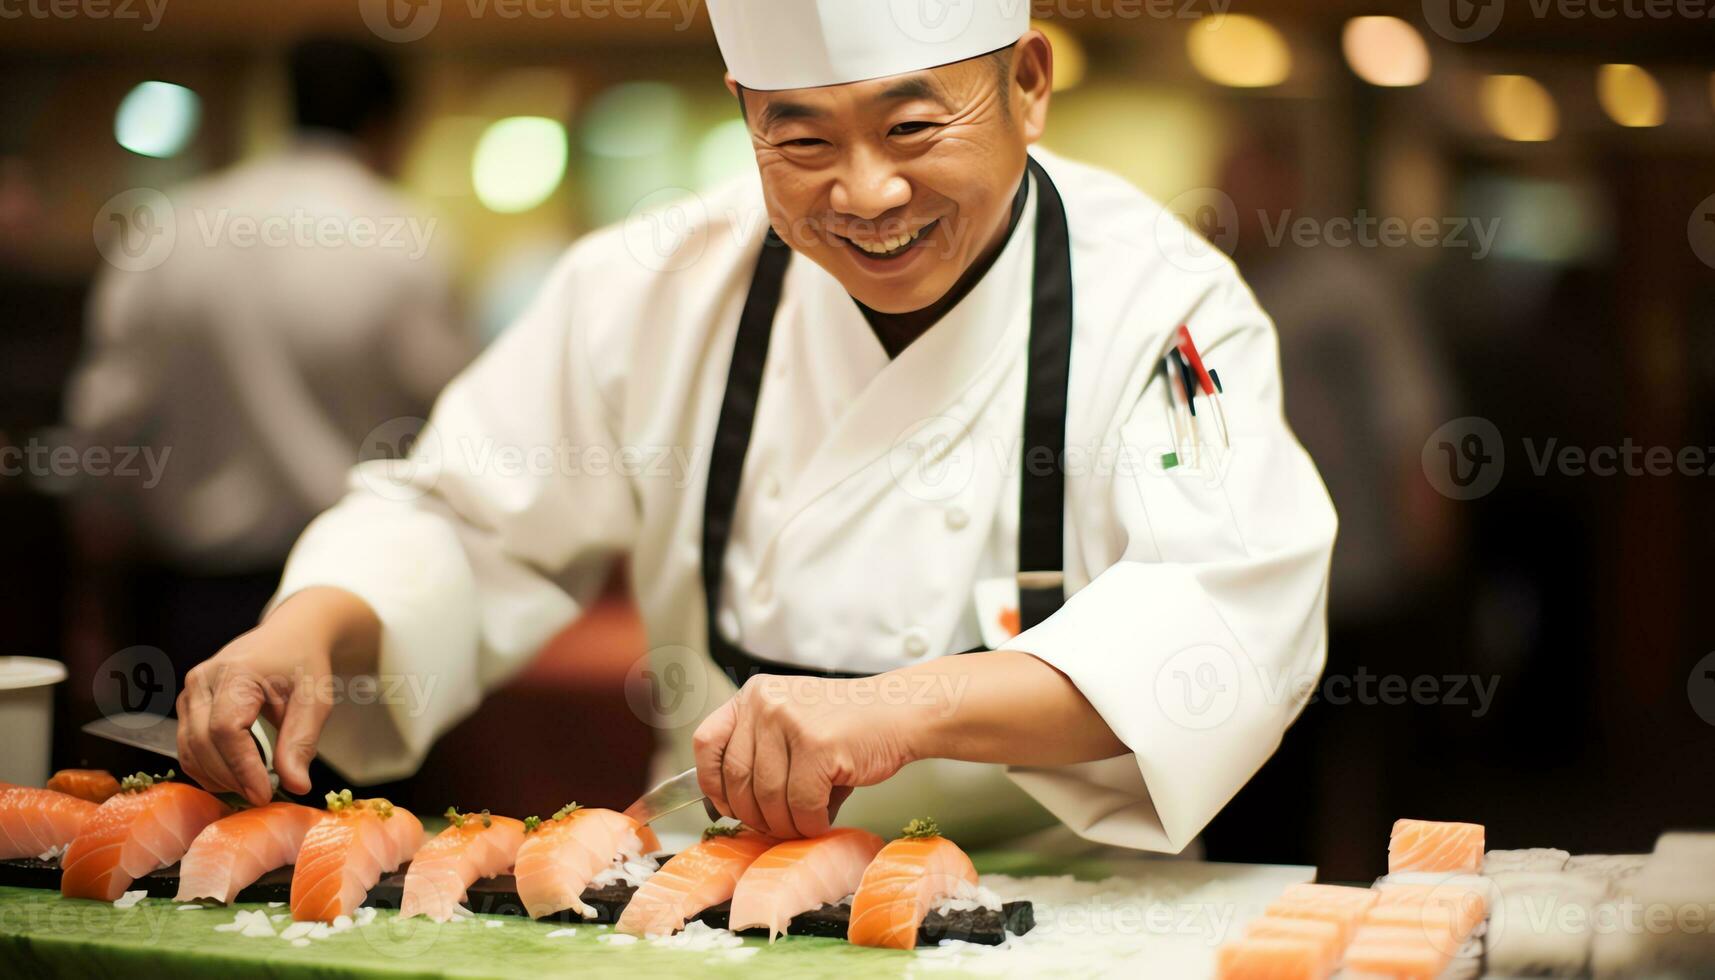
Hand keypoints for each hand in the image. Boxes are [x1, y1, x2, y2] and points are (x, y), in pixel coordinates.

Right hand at [175, 587, 379, 804]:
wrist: (290, 635)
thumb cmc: (303, 664)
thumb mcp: (314, 700)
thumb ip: (302, 741)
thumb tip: (296, 786)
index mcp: (235, 672)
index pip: (226, 730)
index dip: (242, 767)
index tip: (265, 794)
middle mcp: (202, 680)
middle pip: (202, 742)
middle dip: (231, 778)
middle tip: (262, 798)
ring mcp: (189, 692)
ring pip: (189, 749)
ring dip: (218, 778)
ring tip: (253, 788)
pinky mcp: (187, 705)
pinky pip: (188, 746)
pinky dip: (209, 769)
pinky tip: (237, 778)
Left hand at [692, 674, 922, 838]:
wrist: (899, 712)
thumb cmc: (848, 727)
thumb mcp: (793, 726)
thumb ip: (762, 758)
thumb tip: (736, 812)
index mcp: (753, 696)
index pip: (707, 742)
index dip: (711, 782)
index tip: (727, 806)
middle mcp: (765, 703)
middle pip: (737, 779)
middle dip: (755, 816)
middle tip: (776, 827)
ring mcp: (790, 721)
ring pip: (768, 796)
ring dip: (785, 825)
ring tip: (802, 826)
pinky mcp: (818, 745)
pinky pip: (801, 803)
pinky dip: (810, 823)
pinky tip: (822, 820)